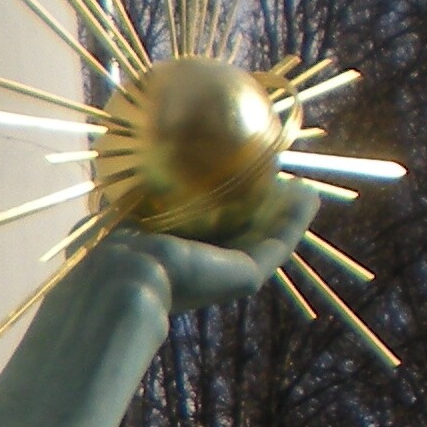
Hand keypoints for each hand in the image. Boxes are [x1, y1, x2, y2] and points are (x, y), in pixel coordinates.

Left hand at [93, 179, 319, 316]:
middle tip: (280, 176)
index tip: (243, 172)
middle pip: (245, 232)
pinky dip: (295, 221)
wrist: (128, 277)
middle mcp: (208, 265)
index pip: (211, 224)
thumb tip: (130, 150)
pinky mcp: (247, 277)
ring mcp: (230, 274)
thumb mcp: (128, 208)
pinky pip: (279, 243)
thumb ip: (137, 185)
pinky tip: (308, 194)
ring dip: (288, 213)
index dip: (228, 200)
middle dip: (264, 207)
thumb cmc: (119, 244)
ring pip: (268, 239)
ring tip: (303, 186)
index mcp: (182, 252)